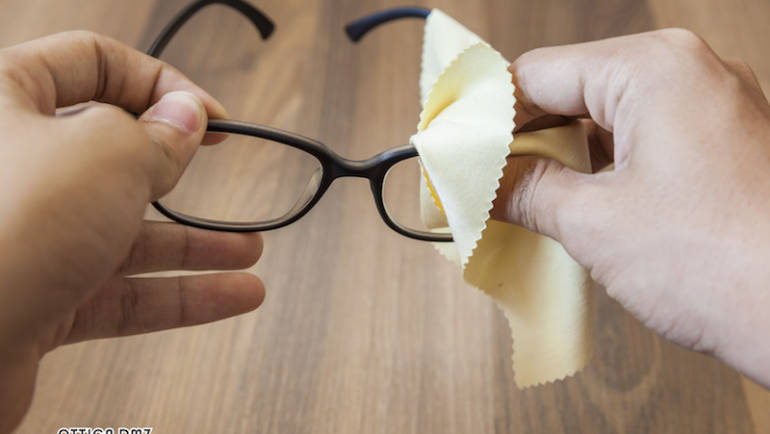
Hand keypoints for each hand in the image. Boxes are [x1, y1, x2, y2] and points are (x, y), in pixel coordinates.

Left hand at [0, 31, 264, 431]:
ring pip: (123, 231)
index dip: (161, 83)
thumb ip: (158, 134)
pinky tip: (232, 293)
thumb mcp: (107, 156)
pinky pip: (120, 289)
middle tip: (221, 169)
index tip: (211, 116)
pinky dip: (179, 294)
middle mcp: (11, 166)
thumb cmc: (5, 233)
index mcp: (3, 101)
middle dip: (180, 167)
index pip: (90, 62)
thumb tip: (186, 118)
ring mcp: (22, 235)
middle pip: (111, 153)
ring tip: (249, 249)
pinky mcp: (35, 295)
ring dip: (195, 244)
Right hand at [492, 29, 769, 387]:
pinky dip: (598, 172)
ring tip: (513, 199)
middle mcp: (688, 75)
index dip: (486, 112)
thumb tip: (483, 182)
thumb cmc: (726, 264)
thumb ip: (526, 191)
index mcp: (654, 68)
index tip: (453, 144)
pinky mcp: (720, 149)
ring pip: (604, 121)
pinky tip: (565, 205)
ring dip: (557, 160)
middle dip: (521, 139)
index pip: (538, 73)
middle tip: (476, 178)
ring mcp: (710, 110)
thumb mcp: (596, 223)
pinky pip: (639, 145)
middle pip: (571, 92)